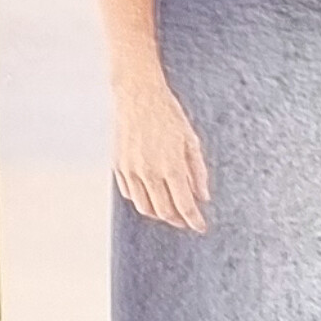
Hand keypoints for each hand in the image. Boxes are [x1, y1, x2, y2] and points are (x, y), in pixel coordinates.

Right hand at [113, 76, 209, 232]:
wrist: (137, 93)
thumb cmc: (167, 113)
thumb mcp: (190, 140)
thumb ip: (198, 171)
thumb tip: (202, 197)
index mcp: (171, 166)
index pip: (185, 206)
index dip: (194, 221)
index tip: (200, 226)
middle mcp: (149, 172)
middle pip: (164, 211)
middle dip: (179, 220)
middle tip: (187, 220)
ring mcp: (131, 169)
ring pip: (145, 207)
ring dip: (159, 214)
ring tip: (169, 211)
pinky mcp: (118, 164)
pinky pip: (129, 193)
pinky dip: (141, 200)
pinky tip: (151, 195)